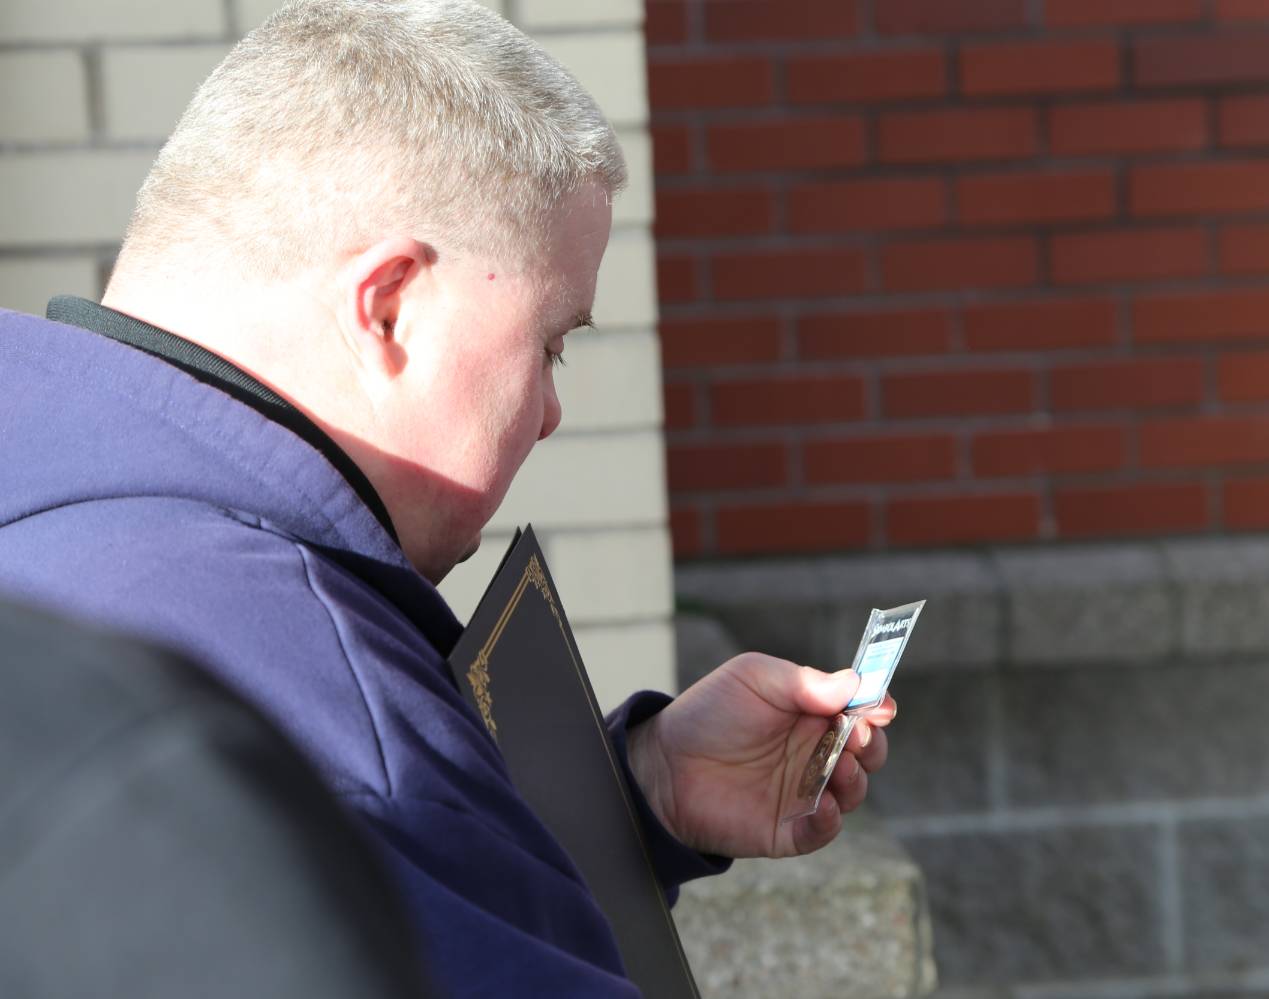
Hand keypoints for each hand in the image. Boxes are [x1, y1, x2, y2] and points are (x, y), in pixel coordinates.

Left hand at [626, 653, 893, 859]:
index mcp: (812, 712)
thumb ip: (802, 681)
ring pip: (852, 792)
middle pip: (867, 753)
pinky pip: (822, 832)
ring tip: (838, 765)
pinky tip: (823, 806)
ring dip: (855, 780)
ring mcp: (804, 791)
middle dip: (872, 745)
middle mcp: (815, 752)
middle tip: (858, 736)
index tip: (880, 706)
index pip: (860, 711)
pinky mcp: (786, 828)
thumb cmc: (708, 712)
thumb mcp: (753, 677)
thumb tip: (853, 684)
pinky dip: (830, 822)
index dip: (876, 707)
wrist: (662, 763)